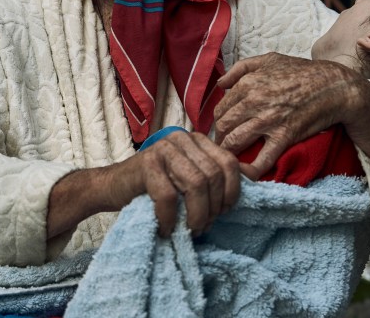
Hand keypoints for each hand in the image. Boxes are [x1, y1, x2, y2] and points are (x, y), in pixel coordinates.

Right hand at [47, 131, 241, 239]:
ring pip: (195, 185)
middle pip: (213, 175)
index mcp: (196, 139)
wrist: (113, 187)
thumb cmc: (156, 187)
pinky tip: (166, 229)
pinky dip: (170, 219)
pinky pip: (169, 197)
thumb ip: (219, 174)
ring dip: (195, 216)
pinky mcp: (146, 164)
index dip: (231, 192)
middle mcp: (181, 138)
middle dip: (212, 208)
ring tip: (188, 230)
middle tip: (202, 227)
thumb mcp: (191, 178)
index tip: (222, 212)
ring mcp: (162, 148)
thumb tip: (256, 176)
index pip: (229, 162)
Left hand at [214, 53, 369, 181]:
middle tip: (222, 145)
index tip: (221, 129)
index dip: (218, 121)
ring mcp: (268, 121)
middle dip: (219, 138)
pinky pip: (262, 160)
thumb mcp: (268, 59)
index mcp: (248, 84)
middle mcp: (254, 102)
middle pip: (223, 126)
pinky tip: (243, 173)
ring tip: (228, 157)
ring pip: (234, 142)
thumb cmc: (300, 71)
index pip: (220, 109)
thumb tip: (220, 83)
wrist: (333, 86)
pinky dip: (249, 170)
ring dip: (227, 152)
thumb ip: (240, 68)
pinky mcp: (284, 137)